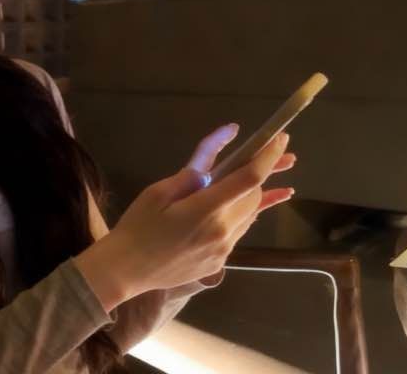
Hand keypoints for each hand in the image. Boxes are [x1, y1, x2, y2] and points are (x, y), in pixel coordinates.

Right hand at [102, 130, 293, 300]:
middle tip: (259, 153)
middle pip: (254, 195)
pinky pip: (239, 231)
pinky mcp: (220, 262)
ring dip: (250, 193)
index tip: (280, 138)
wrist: (126, 270)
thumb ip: (196, 167)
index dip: (268, 156)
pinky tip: (244, 202)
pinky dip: (241, 212)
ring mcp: (224, 250)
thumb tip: (226, 137)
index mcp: (206, 210)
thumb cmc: (138, 226)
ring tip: (253, 176)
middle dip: (258, 173)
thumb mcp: (160, 191)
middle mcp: (223, 232)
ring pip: (250, 214)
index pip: (250, 178)